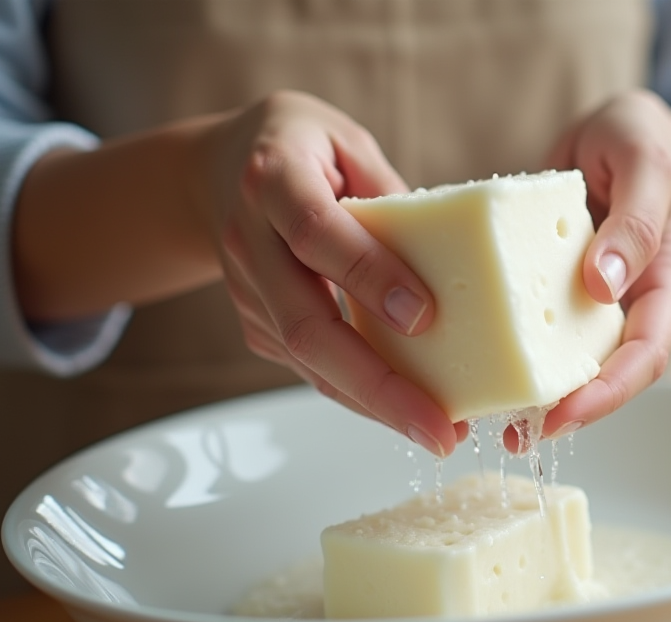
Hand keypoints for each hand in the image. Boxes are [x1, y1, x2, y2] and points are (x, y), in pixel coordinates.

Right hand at [200, 91, 460, 455]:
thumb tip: (457, 259)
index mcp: (275, 179)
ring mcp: (247, 290)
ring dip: (374, 403)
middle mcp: (250, 240)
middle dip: (378, 384)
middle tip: (438, 425)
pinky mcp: (255, 324)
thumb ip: (392, 194)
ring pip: (308, 359)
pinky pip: (310, 366)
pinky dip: (359, 392)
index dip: (369, 275)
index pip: (317, 232)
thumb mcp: (348, 143)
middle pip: (306, 325)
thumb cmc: (298, 148)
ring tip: (438, 430)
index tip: (425, 316)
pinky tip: (408, 408)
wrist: (212, 171)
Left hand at [508, 90, 670, 449]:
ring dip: (541, 392)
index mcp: (668, 276)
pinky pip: (541, 325)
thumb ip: (635, 219)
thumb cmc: (640, 138)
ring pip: (575, 357)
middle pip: (612, 372)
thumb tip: (607, 284)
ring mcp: (597, 298)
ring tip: (496, 422)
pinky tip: (480, 362)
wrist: (623, 131)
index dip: (610, 390)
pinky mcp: (559, 287)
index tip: (564, 413)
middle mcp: (634, 298)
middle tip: (520, 436)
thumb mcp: (645, 161)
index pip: (648, 351)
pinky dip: (516, 348)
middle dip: (571, 409)